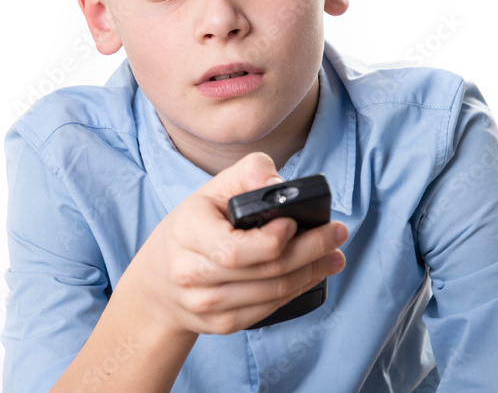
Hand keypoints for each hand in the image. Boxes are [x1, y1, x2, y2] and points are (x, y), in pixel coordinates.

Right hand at [119, 151, 347, 335]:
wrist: (159, 281)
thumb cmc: (191, 228)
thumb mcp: (209, 191)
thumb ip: (245, 174)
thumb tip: (278, 182)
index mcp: (187, 235)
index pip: (236, 250)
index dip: (274, 240)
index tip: (297, 221)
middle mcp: (192, 275)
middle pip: (266, 271)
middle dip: (311, 251)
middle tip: (338, 233)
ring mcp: (206, 305)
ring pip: (273, 292)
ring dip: (312, 272)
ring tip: (335, 254)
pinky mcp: (222, 324)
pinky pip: (269, 309)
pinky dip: (297, 290)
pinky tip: (314, 274)